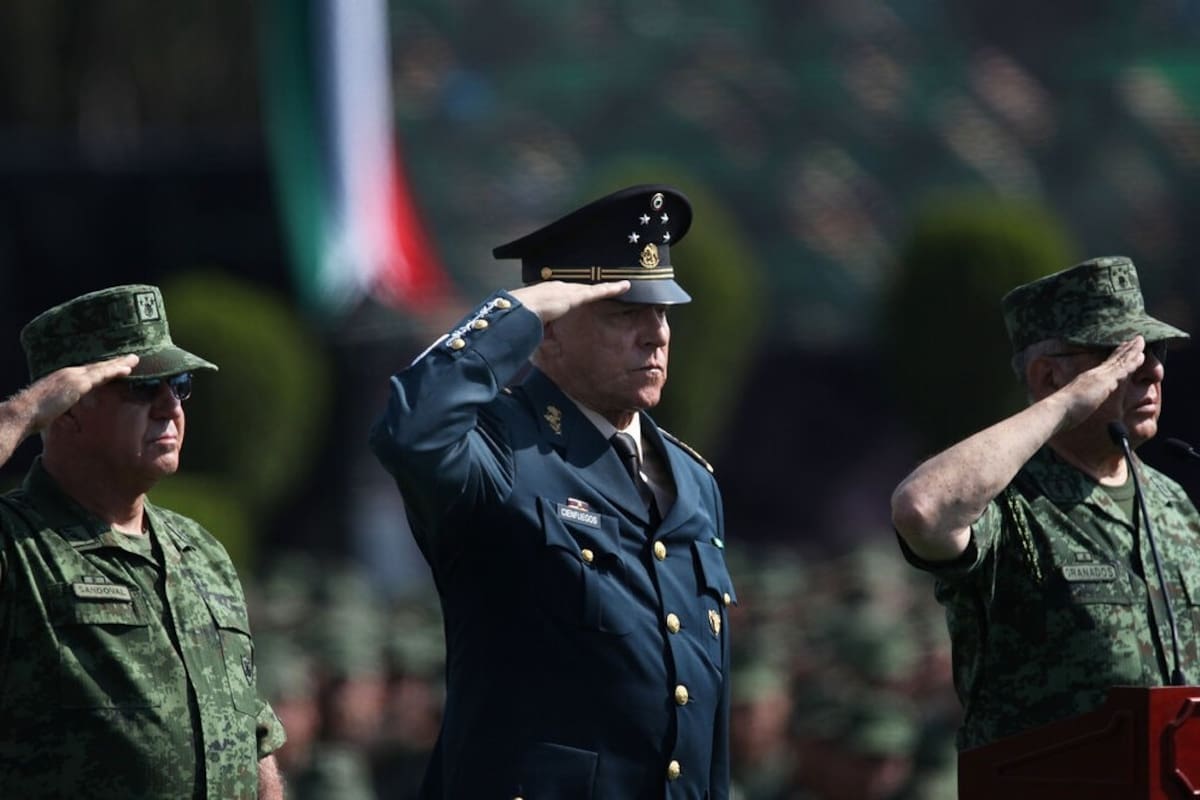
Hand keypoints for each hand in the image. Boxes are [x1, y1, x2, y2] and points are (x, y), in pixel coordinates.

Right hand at [16, 354, 139, 432]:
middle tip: (131, 357)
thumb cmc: (36, 415)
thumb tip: (75, 425)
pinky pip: (101, 375)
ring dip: (119, 363)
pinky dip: (115, 371)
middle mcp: (70, 373)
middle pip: (97, 366)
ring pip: (102, 368)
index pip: (88, 371)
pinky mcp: (78, 383)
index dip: (103, 368)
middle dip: (114, 362)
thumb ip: (67, 417)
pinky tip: (127, 369)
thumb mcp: (55, 413)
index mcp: (64, 378)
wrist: (25, 411)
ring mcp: (74, 376)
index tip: (115, 365)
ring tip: (134, 359)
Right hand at [509, 280, 630, 322]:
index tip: (582, 296)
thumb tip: (543, 338)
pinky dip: (612, 289)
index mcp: (547, 293)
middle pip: (581, 288)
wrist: (522, 309)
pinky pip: (599, 291)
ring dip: (608, 287)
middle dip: (593, 288)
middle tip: (608, 288)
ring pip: (593, 288)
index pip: (566, 292)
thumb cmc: (522, 318)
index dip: (576, 294)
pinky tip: (624, 286)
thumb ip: (541, 328)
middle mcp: (559, 288)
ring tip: (623, 286)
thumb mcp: (532, 324)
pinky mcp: (578, 295)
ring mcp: (569, 290)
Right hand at [1055, 337, 1144, 428]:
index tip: (1124, 348)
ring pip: (1120, 360)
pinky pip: (1122, 369)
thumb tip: (1078, 407)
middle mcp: (1094, 374)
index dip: (1116, 356)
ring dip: (1132, 350)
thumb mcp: (1072, 403)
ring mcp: (1100, 376)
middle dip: (1126, 349)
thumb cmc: (1063, 411)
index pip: (1106, 365)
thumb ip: (1078, 401)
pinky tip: (1140, 356)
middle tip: (1137, 339)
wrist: (1058, 409)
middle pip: (1114, 359)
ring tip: (1141, 341)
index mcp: (1088, 379)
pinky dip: (1132, 361)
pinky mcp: (1105, 381)